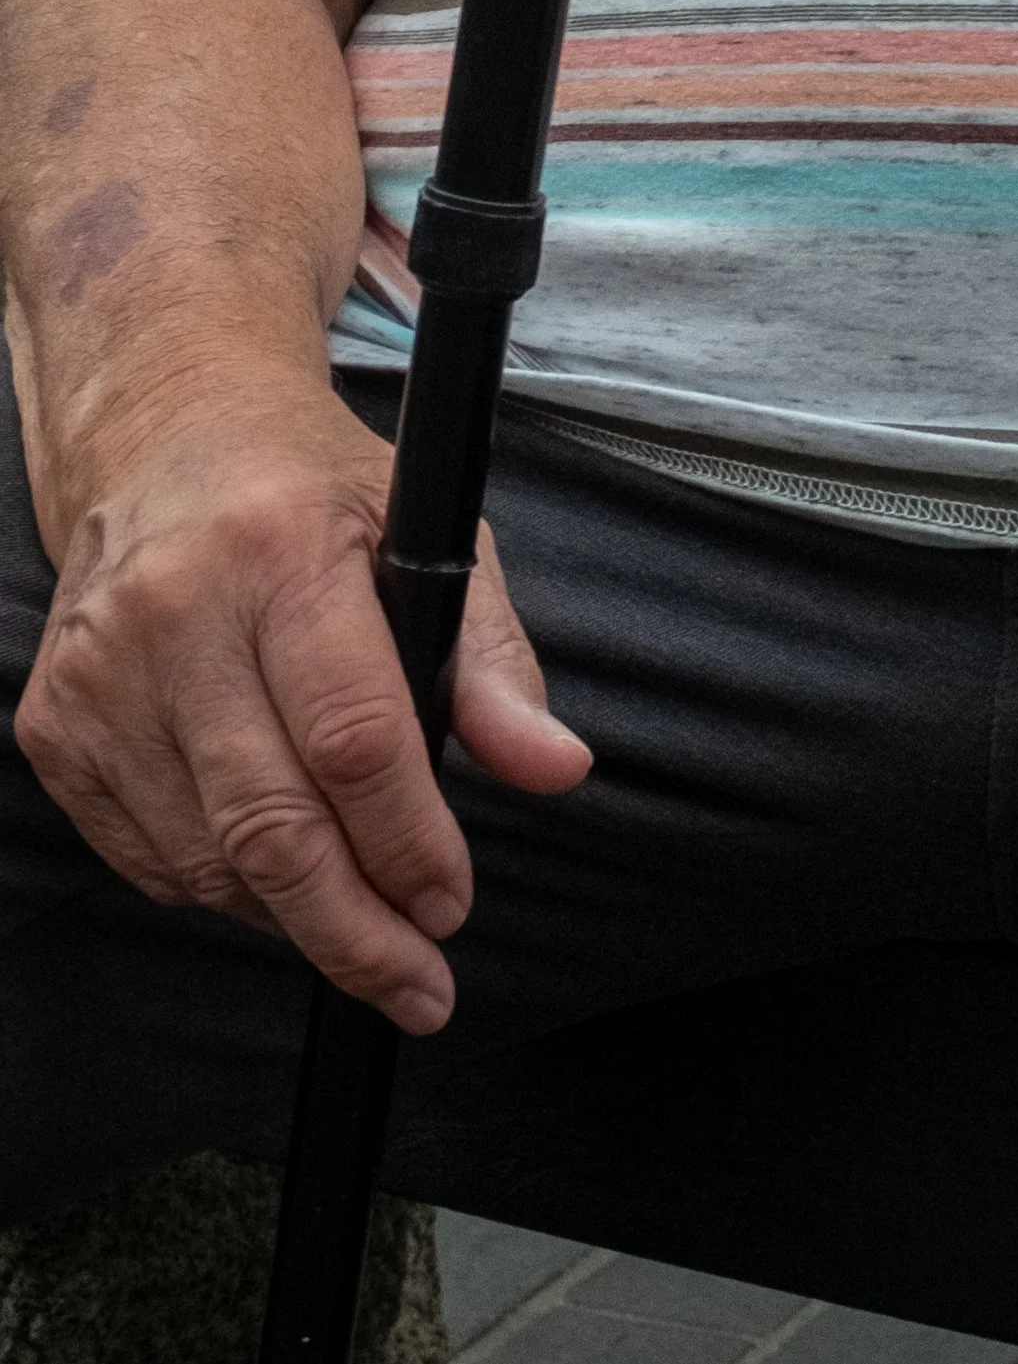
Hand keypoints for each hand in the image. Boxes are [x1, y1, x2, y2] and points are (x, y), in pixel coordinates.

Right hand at [15, 378, 589, 1032]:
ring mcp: (102, 676)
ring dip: (297, 918)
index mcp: (281, 548)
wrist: (163, 442)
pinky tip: (279, 877)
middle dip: (357, 928)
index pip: (353, 737)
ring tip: (363, 927)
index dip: (409, 842)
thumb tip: (555, 767)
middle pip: (272, 824)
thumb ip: (494, 660)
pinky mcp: (56, 726)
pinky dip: (226, 889)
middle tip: (418, 980)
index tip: (451, 903)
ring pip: (209, 860)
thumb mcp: (430, 534)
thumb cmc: (311, 491)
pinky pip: (152, 858)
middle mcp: (174, 611)